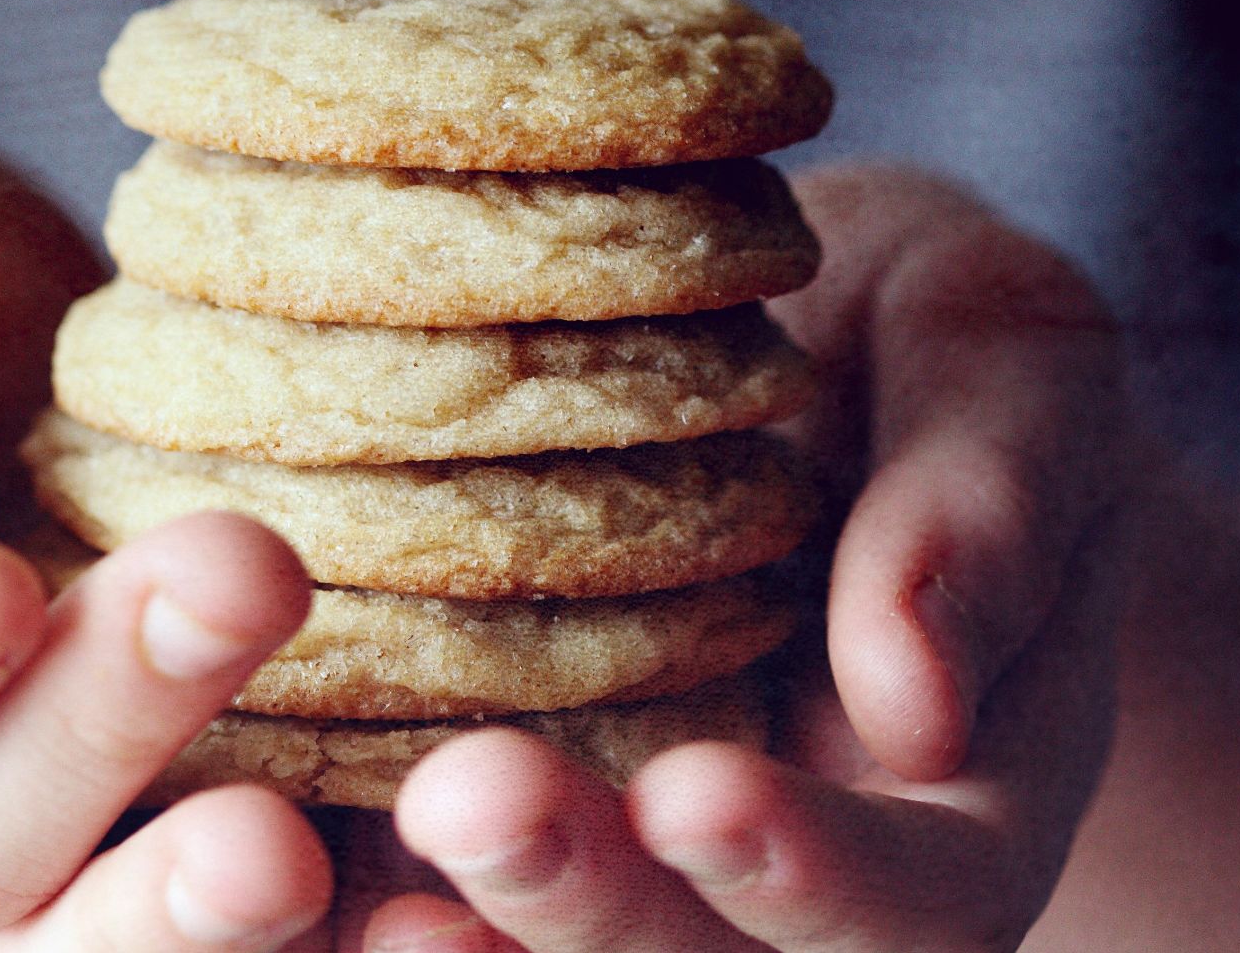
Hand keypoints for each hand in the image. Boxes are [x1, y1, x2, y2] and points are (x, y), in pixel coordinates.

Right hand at [0, 118, 334, 950]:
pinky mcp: (201, 834)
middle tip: (238, 581)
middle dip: (95, 738)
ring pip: (103, 943)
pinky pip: (274, 921)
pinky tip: (439, 912)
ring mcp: (43, 855)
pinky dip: (349, 925)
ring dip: (200, 913)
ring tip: (292, 848)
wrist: (5, 330)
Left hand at [375, 166, 1126, 951]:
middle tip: (467, 800)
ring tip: (314, 864)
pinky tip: (228, 818)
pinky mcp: (489, 790)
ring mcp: (627, 846)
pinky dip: (330, 880)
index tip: (697, 795)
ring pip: (539, 952)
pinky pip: (407, 868)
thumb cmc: (934, 348)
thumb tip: (919, 698)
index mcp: (953, 810)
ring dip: (448, 930)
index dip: (816, 876)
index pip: (919, 904)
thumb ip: (991, 513)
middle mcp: (781, 872)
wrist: (800, 353)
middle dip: (585, 908)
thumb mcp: (1011, 374)